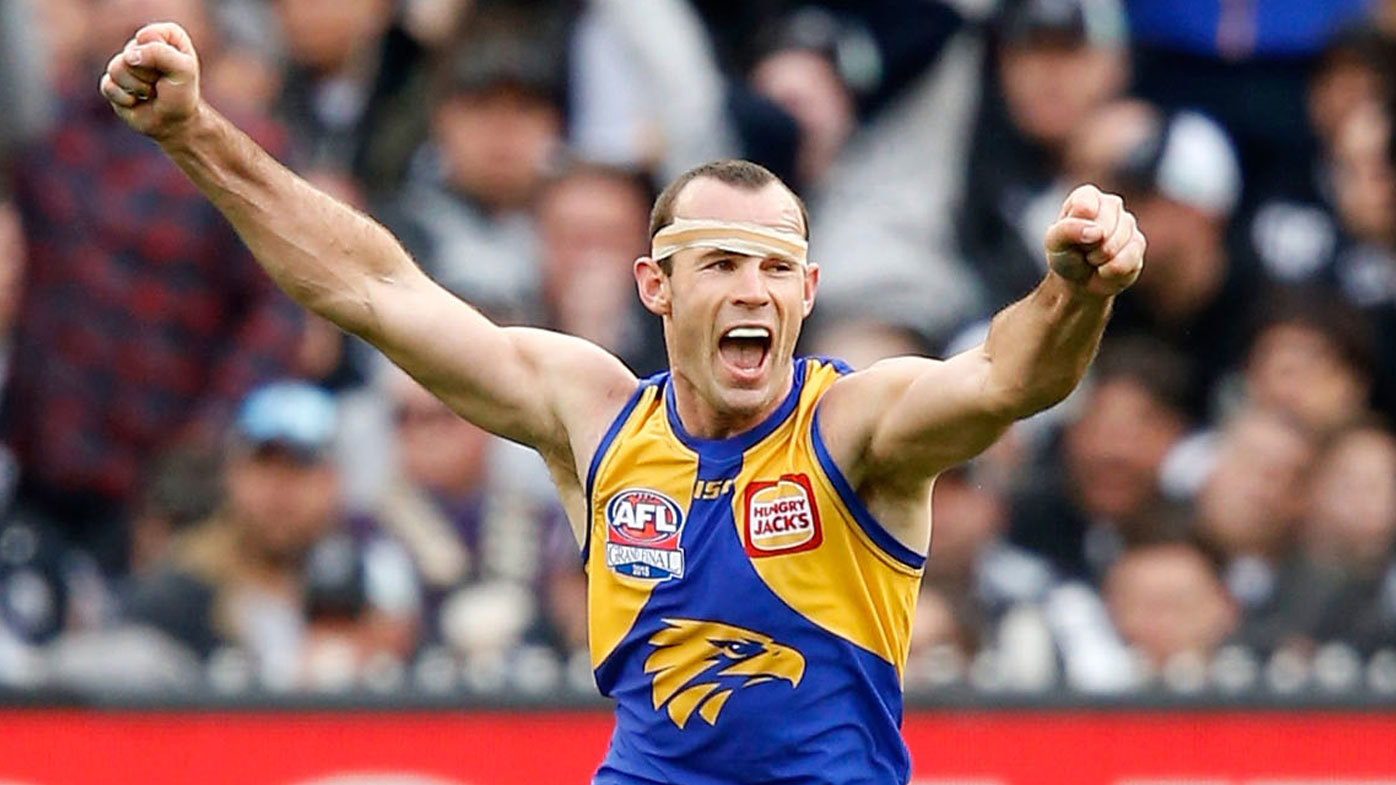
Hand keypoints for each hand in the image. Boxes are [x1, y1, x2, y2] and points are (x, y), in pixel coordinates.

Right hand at [98, 22, 201, 140]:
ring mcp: (124, 63)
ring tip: (150, 92)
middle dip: (149, 75)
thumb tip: (128, 56)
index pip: (150, 35)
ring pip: (117, 68)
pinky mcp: (111, 82)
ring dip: (138, 87)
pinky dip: (126, 99)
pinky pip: (108, 86)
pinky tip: (136, 101)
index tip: (173, 68)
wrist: (174, 123)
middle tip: (161, 84)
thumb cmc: (182, 94)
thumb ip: (160, 54)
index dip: (160, 56)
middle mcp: (142, 44)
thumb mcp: (184, 71)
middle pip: (131, 53)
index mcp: (164, 35)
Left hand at [1043, 185, 1145, 297]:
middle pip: (1103, 228)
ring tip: (1092, 258)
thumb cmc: (1066, 255)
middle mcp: (1111, 204)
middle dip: (1089, 247)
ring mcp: (1128, 223)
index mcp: (1087, 196)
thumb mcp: (1054, 243)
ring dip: (1098, 259)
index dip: (1077, 228)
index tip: (1070, 236)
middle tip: (1082, 250)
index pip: (1084, 207)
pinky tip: (1105, 268)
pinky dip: (1111, 270)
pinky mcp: (1138, 243)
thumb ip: (1067, 230)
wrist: (1079, 281)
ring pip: (1115, 245)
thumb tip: (1096, 231)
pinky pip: (1128, 259)